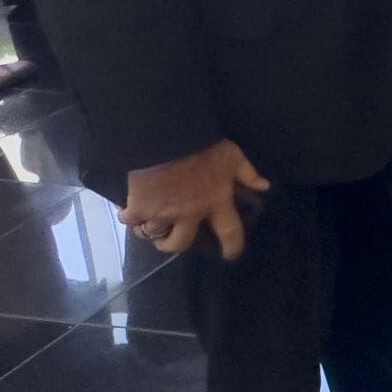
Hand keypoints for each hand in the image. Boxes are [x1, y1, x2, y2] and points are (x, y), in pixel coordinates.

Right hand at [124, 139, 267, 258]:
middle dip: (173, 245)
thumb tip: (264, 186)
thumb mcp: (231, 155)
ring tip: (147, 224)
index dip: (232, 247)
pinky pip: (130, 220)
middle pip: (180, 244)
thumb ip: (247, 173)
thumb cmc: (202, 145)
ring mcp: (163, 213)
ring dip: (150, 231)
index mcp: (215, 201)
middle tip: (169, 240)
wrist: (164, 136)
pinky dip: (127, 216)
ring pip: (154, 234)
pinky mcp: (139, 208)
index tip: (230, 255)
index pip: (230, 232)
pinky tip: (127, 211)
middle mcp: (190, 214)